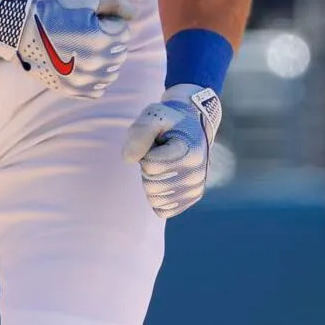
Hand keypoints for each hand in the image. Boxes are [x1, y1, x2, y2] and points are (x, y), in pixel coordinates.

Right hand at [0, 0, 134, 96]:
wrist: (23, 31)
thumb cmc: (56, 12)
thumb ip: (115, 3)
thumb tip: (134, 15)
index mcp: (102, 40)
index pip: (124, 31)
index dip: (110, 22)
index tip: (92, 19)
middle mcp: (97, 64)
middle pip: (120, 52)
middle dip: (110, 40)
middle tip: (87, 32)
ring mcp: (85, 80)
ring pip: (112, 72)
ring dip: (104, 60)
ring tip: (84, 48)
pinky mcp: (74, 90)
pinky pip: (98, 89)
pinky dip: (95, 78)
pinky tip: (82, 65)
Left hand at [123, 83, 221, 217]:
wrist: (193, 123)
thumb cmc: (169, 120)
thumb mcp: (154, 115)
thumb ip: (140, 132)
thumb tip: (128, 158)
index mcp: (190, 152)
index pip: (150, 165)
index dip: (146, 152)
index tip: (157, 142)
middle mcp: (196, 175)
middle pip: (150, 183)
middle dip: (148, 167)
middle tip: (159, 152)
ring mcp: (195, 189)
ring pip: (154, 198)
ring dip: (152, 180)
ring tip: (164, 162)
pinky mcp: (192, 198)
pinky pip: (162, 209)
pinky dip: (158, 195)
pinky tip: (166, 177)